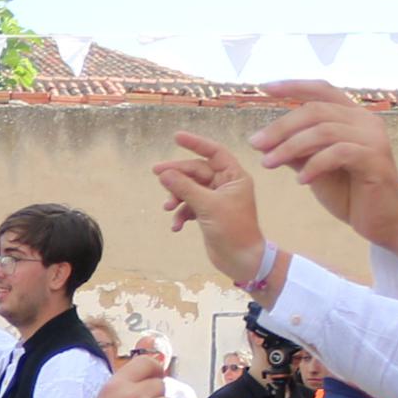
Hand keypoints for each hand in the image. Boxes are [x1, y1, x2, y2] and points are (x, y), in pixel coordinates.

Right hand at [155, 131, 272, 286]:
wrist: (241, 260)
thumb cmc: (232, 230)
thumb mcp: (207, 206)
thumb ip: (185, 187)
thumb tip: (164, 174)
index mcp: (234, 176)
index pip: (214, 152)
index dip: (195, 143)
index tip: (176, 137)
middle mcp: (226, 184)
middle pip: (196, 171)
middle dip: (177, 176)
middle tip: (156, 174)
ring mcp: (216, 199)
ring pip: (190, 189)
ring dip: (177, 197)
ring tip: (167, 208)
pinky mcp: (209, 214)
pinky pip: (190, 206)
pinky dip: (181, 213)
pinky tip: (176, 226)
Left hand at [250, 81, 397, 258]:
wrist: (382, 220)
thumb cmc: (349, 192)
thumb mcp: (314, 168)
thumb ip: (296, 151)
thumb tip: (263, 140)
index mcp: (351, 116)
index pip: (321, 90)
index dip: (293, 86)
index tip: (263, 88)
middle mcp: (364, 120)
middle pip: (316, 111)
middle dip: (281, 126)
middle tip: (255, 144)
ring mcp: (373, 138)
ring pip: (324, 130)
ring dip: (290, 146)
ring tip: (268, 163)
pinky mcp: (376, 159)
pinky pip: (339, 153)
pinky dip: (314, 164)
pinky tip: (301, 180)